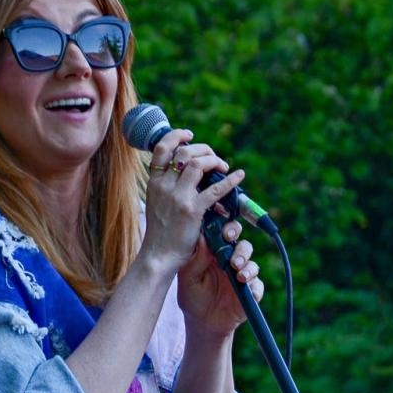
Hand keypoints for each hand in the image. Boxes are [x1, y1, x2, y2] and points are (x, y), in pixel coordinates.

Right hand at [141, 128, 247, 270]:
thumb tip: (187, 172)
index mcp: (154, 182)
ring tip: (222, 166)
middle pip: (183, 153)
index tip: (189, 136)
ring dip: (213, 161)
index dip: (176, 136)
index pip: (161, 148)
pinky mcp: (192, 211)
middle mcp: (164, 186)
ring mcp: (178, 197)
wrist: (158, 255)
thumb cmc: (160, 232)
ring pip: (197, 164)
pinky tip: (239, 176)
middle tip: (213, 158)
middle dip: (203, 150)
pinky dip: (230, 180)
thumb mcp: (156, 203)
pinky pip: (215, 189)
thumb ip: (168, 186)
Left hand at [177, 217, 262, 341]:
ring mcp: (242, 274)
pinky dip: (253, 284)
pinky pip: (257, 284)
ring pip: (251, 261)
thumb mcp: (187, 278)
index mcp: (214, 253)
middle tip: (229, 239)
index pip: (222, 233)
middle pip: (240, 241)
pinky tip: (245, 286)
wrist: (203, 324)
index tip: (222, 229)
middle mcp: (230, 260)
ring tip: (237, 271)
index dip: (224, 227)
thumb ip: (195, 259)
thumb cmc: (192, 297)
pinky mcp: (252, 291)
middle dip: (238, 240)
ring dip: (246, 262)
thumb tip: (202, 236)